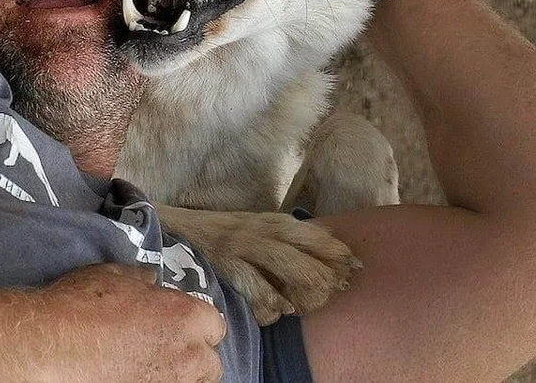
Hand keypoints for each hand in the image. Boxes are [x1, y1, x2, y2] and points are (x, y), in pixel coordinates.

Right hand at [31, 263, 225, 382]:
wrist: (49, 347)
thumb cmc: (79, 307)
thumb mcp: (115, 277)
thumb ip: (143, 282)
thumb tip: (151, 282)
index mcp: (186, 317)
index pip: (214, 325)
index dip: (195, 324)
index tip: (178, 326)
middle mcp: (186, 356)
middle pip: (209, 363)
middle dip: (193, 356)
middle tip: (166, 352)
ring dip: (178, 376)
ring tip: (150, 369)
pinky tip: (133, 378)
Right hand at [159, 206, 361, 325]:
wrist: (177, 226)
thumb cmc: (226, 235)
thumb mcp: (261, 230)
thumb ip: (290, 242)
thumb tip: (331, 258)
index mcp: (277, 223)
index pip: (320, 236)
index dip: (342, 253)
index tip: (357, 269)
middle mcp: (265, 230)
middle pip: (310, 252)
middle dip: (329, 276)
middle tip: (336, 293)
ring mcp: (245, 246)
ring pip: (289, 266)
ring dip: (305, 289)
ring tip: (310, 304)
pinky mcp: (226, 263)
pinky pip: (255, 285)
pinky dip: (271, 301)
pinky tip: (278, 311)